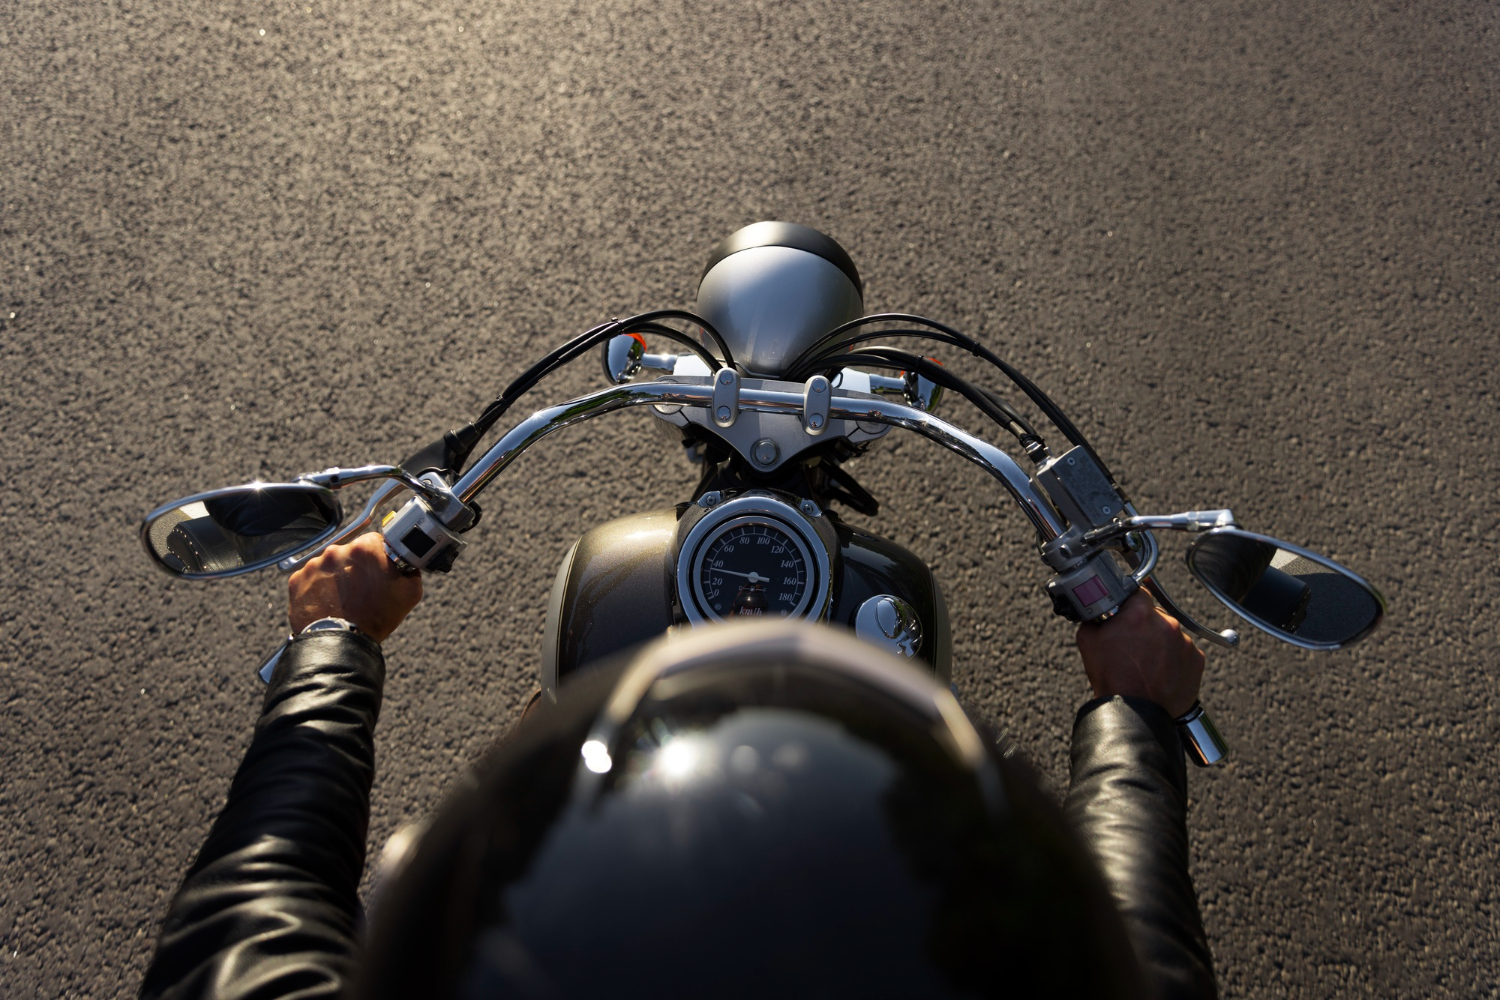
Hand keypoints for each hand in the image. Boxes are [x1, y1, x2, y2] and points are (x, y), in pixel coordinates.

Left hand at [288, 533, 422, 642]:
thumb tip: (406, 563)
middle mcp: (337, 550)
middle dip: (357, 566)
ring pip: (329, 564)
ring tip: (344, 598)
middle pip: (350, 551)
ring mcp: (314, 564)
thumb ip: (410, 569)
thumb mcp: (410, 592)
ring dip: (337, 576)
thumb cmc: (375, 618)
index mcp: (365, 548)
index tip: (378, 570)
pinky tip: (329, 602)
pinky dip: (319, 587)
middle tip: (362, 588)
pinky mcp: (297, 579)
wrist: (340, 643)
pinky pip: (311, 577)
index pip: (375, 541)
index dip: (379, 556)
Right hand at [1074, 588, 1203, 717]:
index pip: (1137, 593)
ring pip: (1170, 633)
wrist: (1136, 714)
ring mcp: (1185, 641)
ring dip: (1160, 642)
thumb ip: (1095, 618)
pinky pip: (1184, 651)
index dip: (1130, 603)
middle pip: (1155, 614)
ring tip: (1146, 663)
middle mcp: (1167, 622)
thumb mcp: (1088, 640)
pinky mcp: (1197, 659)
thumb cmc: (1112, 679)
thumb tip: (1098, 612)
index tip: (1126, 612)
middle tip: (1132, 644)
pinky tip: (1160, 672)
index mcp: (1140, 613)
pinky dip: (1174, 658)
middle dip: (1144, 625)